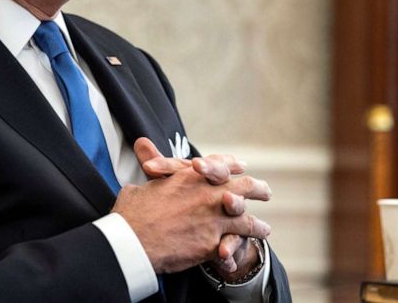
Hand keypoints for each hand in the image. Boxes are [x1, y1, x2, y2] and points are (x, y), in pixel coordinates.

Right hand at [114, 138, 271, 273]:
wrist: (134, 241)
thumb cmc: (132, 213)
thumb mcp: (141, 181)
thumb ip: (150, 162)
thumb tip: (142, 144)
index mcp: (190, 177)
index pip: (219, 165)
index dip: (231, 165)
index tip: (240, 166)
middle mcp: (207, 195)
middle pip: (243, 187)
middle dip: (256, 189)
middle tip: (265, 192)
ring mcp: (213, 219)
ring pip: (246, 219)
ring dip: (257, 225)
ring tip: (264, 229)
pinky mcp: (212, 243)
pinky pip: (234, 245)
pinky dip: (240, 251)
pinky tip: (246, 255)